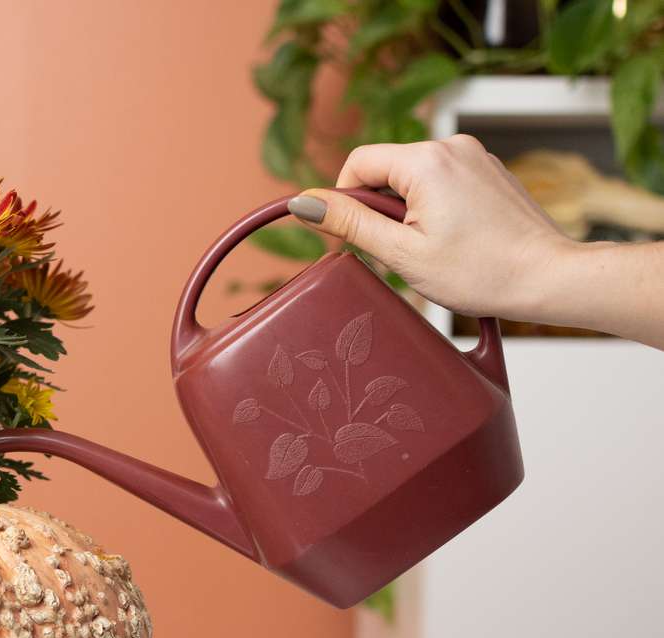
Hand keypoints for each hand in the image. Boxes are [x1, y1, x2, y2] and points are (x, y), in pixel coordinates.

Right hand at [287, 135, 574, 319]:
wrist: (548, 276)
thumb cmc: (480, 271)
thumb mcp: (400, 253)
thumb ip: (349, 222)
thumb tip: (303, 202)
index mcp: (426, 161)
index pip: (357, 163)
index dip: (342, 201)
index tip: (348, 239)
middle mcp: (451, 146)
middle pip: (384, 169)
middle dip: (376, 209)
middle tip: (393, 252)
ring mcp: (473, 155)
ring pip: (411, 176)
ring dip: (403, 210)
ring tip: (426, 248)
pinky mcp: (487, 169)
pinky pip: (439, 180)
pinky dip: (430, 207)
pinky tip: (449, 240)